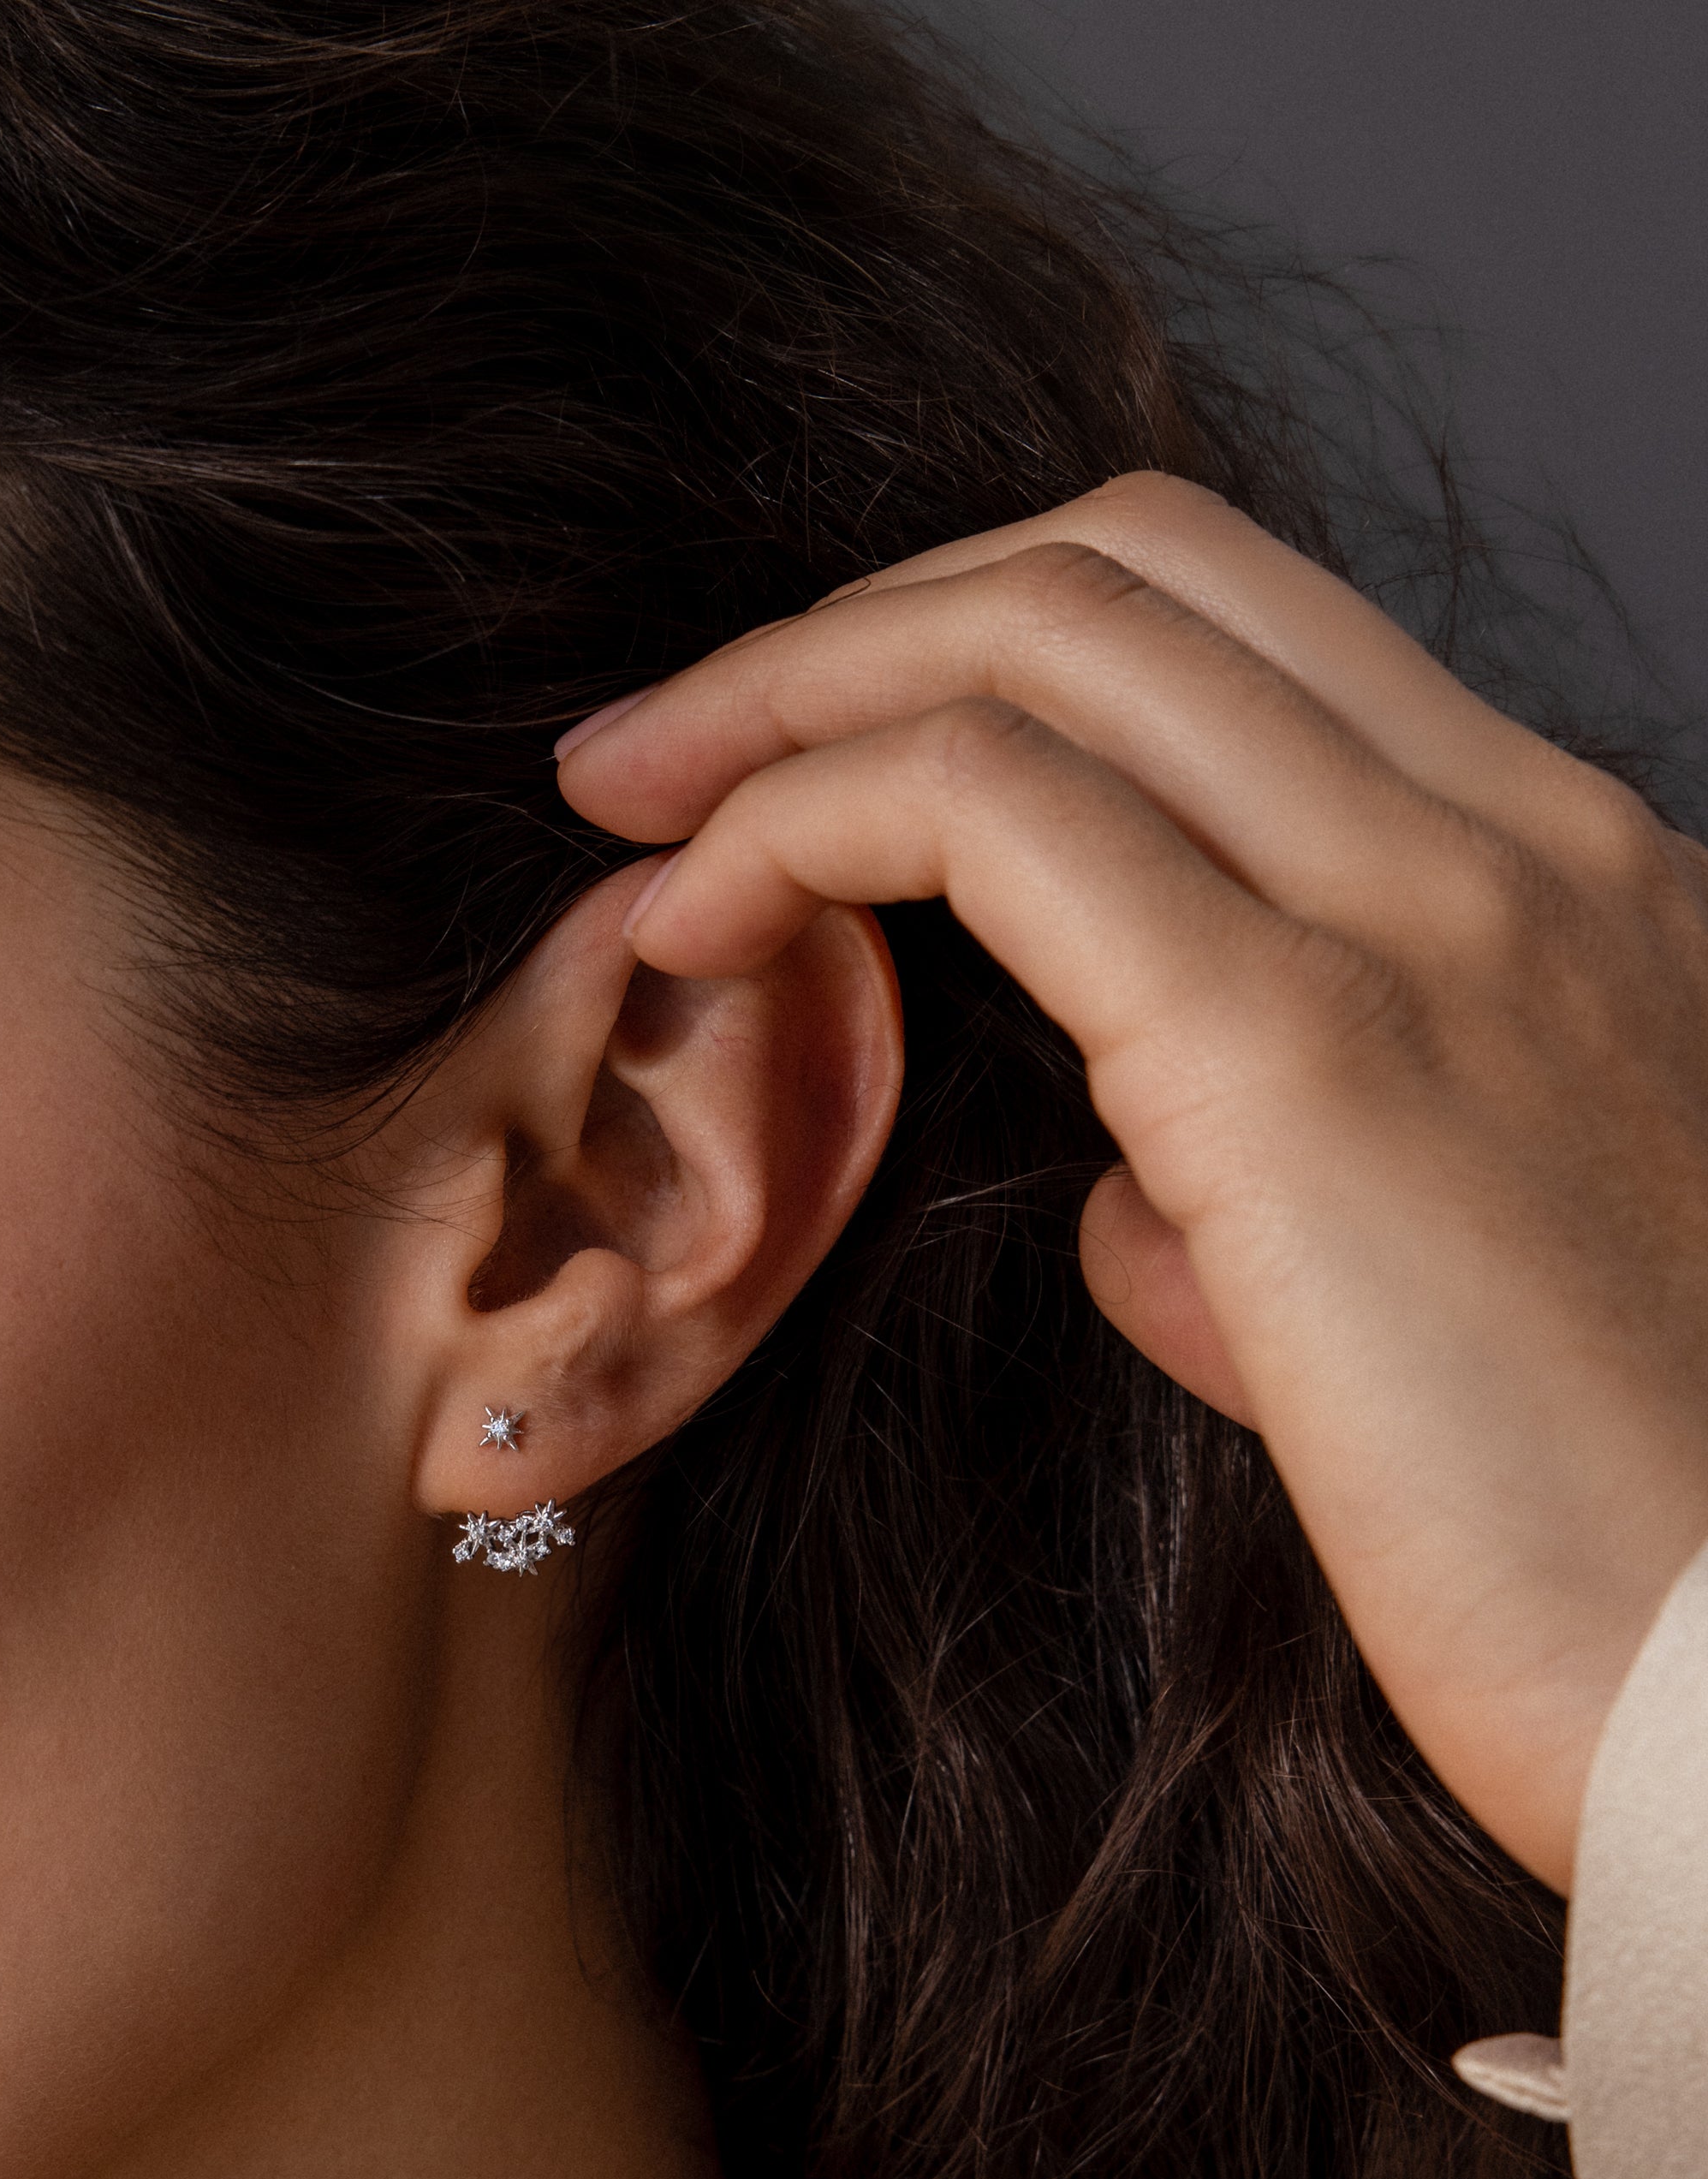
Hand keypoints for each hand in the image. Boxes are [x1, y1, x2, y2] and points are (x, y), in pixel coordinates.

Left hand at [558, 473, 1707, 1893]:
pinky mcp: (1310, 1057)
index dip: (975, 652)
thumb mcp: (1459, 1311)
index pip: (1234, 639)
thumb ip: (1288, 1202)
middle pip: (1122, 569)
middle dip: (845, 626)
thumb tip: (1136, 1199)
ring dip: (785, 694)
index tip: (793, 758)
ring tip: (629, 809)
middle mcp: (1515, 849)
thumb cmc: (1624, 1550)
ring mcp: (1433, 922)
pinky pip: (991, 811)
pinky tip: (692, 926)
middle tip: (656, 753)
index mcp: (1561, 891)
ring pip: (1049, 635)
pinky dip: (799, 822)